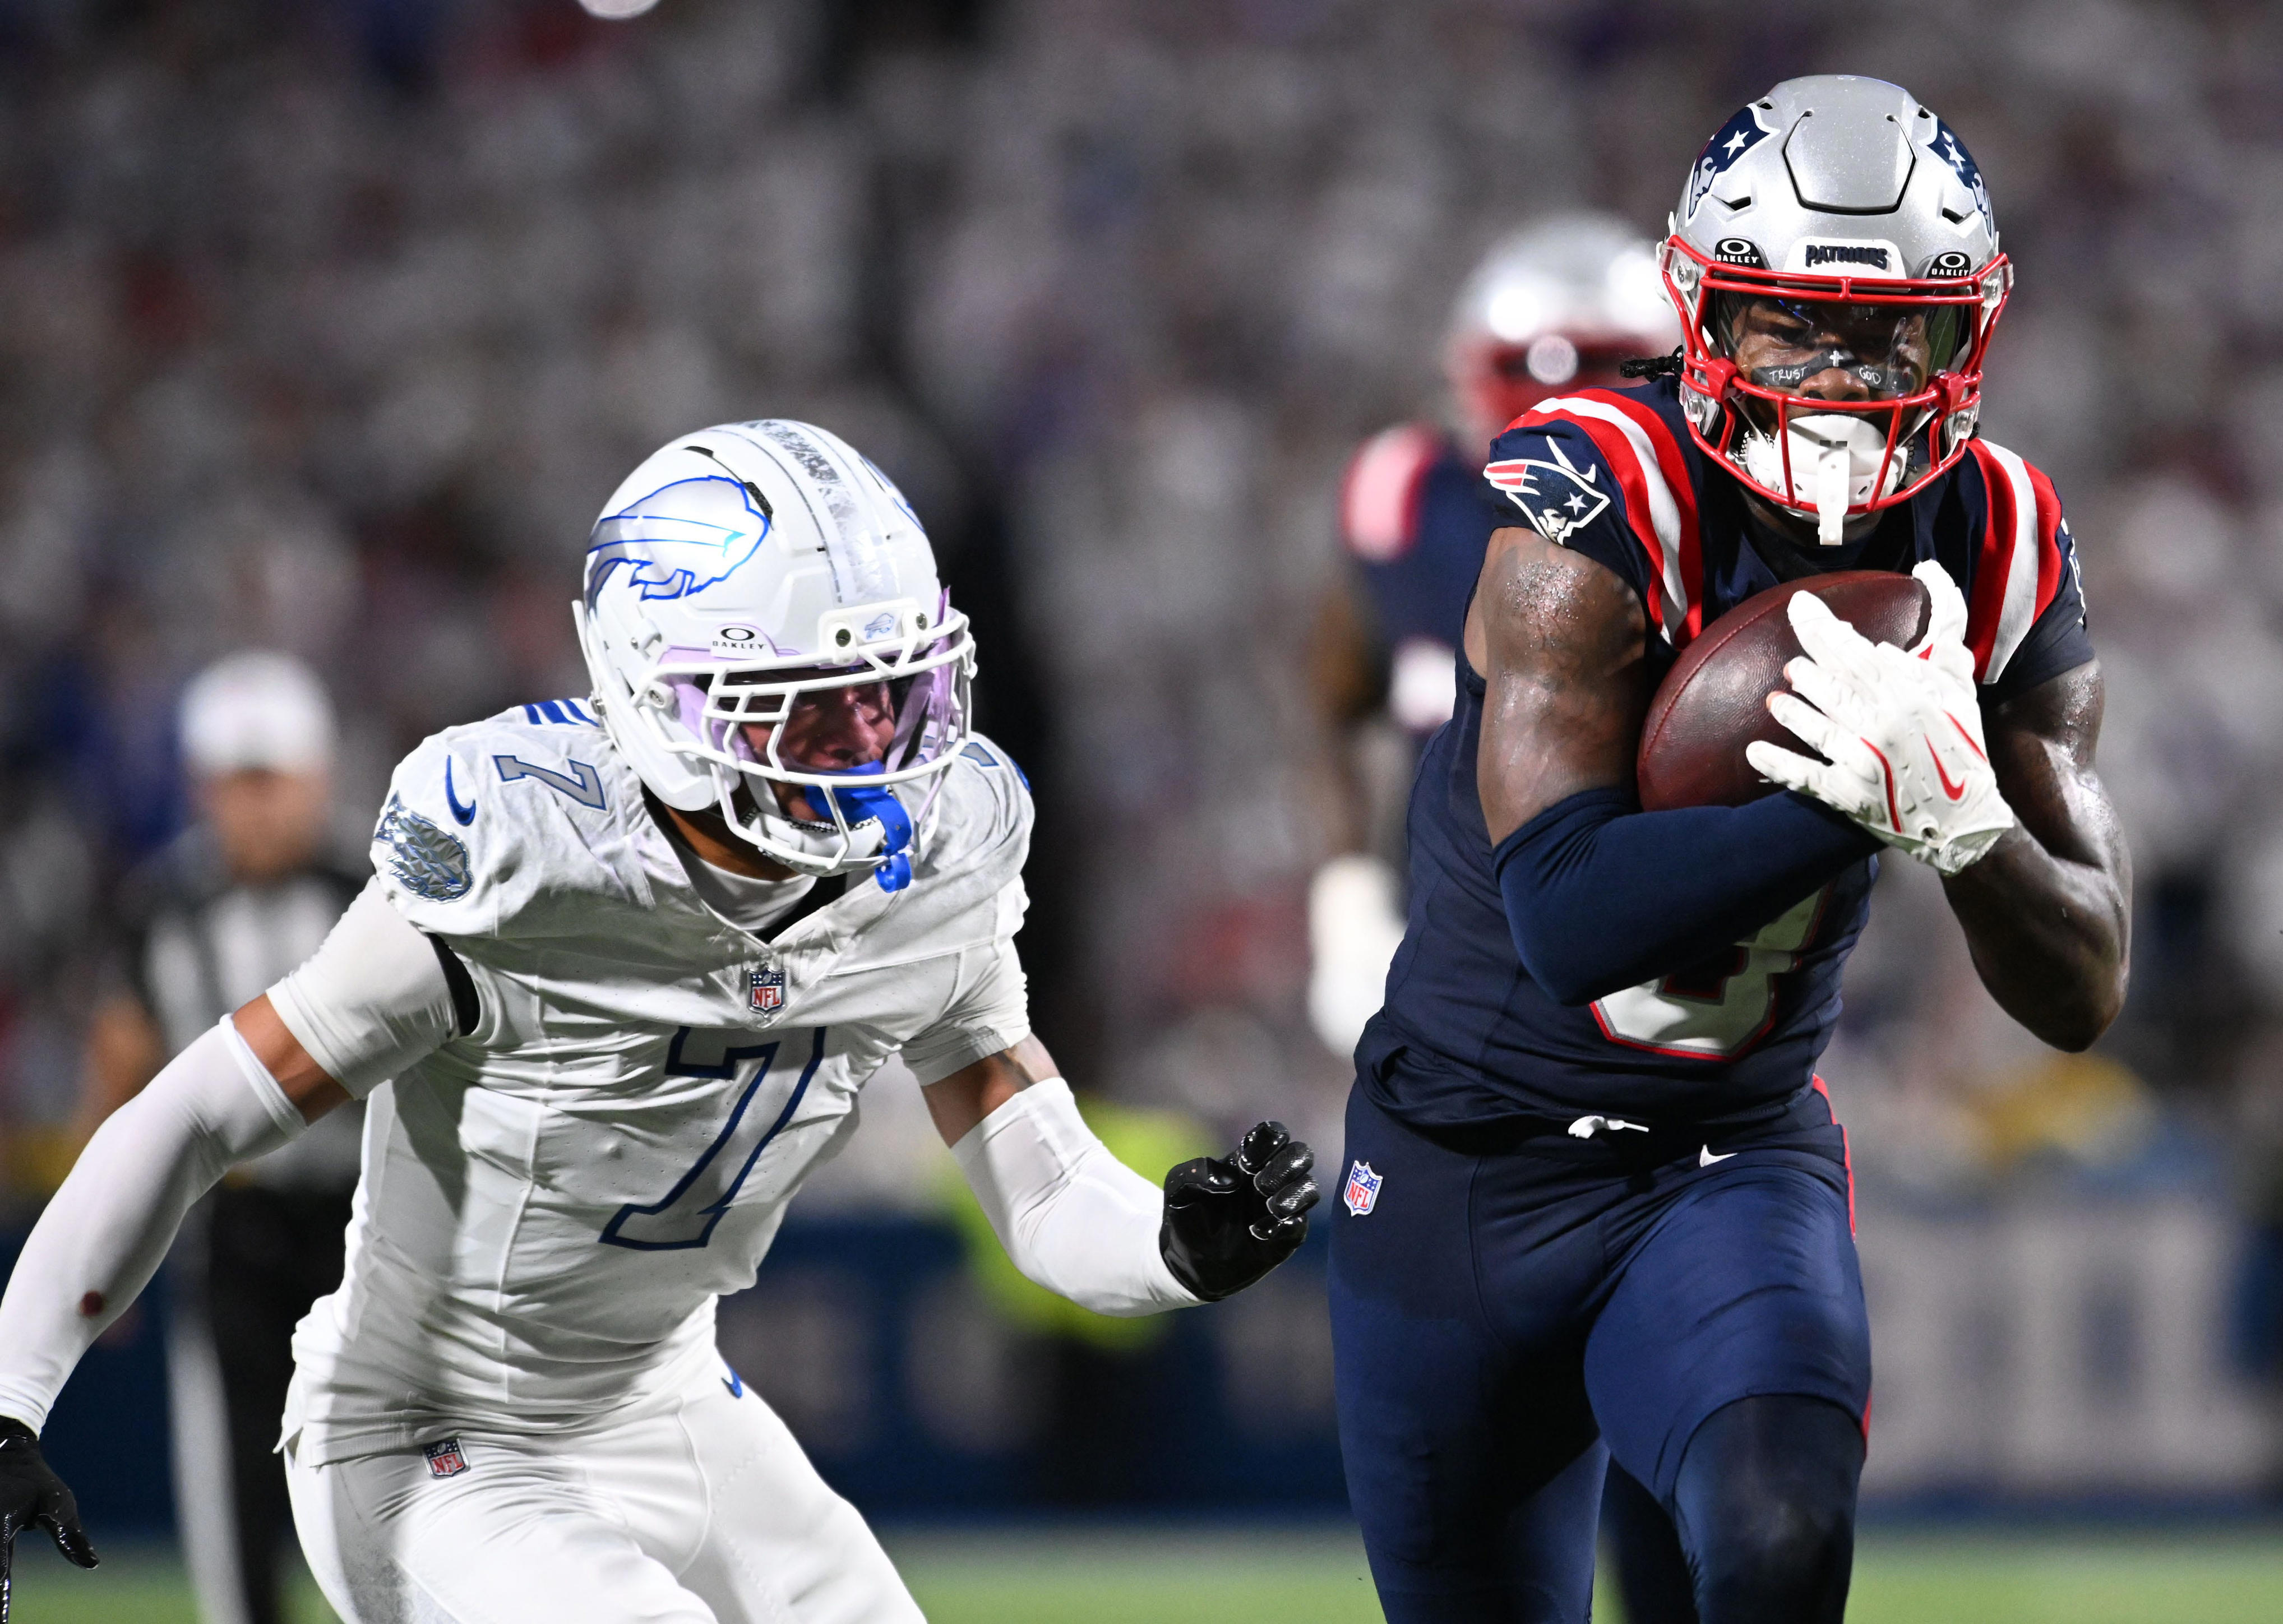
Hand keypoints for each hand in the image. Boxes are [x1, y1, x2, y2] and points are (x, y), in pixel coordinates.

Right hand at [0, 1417, 96, 1620]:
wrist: (8, 1455)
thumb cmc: (37, 1483)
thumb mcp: (59, 1503)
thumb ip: (70, 1536)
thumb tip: (93, 1564)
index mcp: (0, 1526)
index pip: (0, 1572)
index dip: (0, 1598)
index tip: (2, 1620)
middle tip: (3, 1616)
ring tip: (3, 1608)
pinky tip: (2, 1587)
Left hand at [1159, 1122, 1319, 1300]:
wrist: (1187, 1263)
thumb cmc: (1186, 1218)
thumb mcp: (1177, 1191)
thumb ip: (1195, 1173)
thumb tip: (1231, 1178)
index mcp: (1246, 1161)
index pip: (1273, 1134)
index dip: (1268, 1142)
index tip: (1246, 1163)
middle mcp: (1269, 1180)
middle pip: (1301, 1154)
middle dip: (1287, 1165)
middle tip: (1260, 1185)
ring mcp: (1279, 1209)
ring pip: (1310, 1187)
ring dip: (1295, 1193)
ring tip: (1272, 1208)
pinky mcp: (1283, 1239)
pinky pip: (1301, 1226)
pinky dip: (1288, 1226)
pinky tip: (1261, 1233)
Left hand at [1745, 561, 2014, 875]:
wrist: (1965, 818)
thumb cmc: (1960, 744)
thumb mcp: (1959, 687)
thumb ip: (1943, 638)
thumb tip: (1928, 576)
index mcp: (1910, 693)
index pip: (1857, 651)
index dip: (1825, 629)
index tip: (1799, 607)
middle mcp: (1885, 723)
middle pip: (1833, 683)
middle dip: (1807, 665)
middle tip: (1793, 660)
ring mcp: (1865, 760)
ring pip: (1818, 725)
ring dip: (1793, 710)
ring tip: (1778, 697)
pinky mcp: (1849, 794)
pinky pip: (1806, 775)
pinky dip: (1778, 764)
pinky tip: (1753, 752)